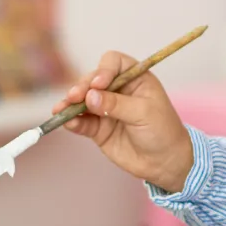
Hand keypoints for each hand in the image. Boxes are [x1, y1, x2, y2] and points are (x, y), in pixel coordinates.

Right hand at [54, 51, 193, 192]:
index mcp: (134, 78)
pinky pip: (82, 121)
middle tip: (75, 97)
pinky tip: (68, 123)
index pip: (113, 63)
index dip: (103, 70)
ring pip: (82, 100)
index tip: (98, 84)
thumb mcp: (144, 113)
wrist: (164, 162)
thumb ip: (116, 104)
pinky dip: (73, 121)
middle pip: (92, 80)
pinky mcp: (98, 128)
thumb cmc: (163, 131)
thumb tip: (90, 96)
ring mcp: (105, 108)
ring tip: (61, 109)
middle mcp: (117, 89)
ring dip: (70, 104)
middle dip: (82, 87)